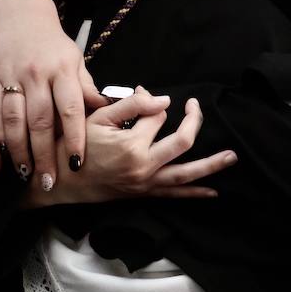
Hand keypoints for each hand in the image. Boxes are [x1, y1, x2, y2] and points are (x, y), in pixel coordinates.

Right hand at [0, 0, 106, 191]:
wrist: (22, 17)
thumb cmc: (55, 47)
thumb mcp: (76, 62)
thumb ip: (88, 90)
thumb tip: (111, 113)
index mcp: (63, 70)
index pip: (71, 109)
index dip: (75, 138)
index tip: (77, 164)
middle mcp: (37, 73)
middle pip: (40, 120)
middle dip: (44, 154)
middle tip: (48, 181)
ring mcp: (12, 76)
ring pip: (13, 119)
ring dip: (18, 149)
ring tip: (24, 172)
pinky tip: (3, 152)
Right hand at [28, 89, 236, 202]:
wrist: (59, 182)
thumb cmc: (74, 146)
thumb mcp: (98, 118)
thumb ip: (130, 105)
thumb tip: (161, 98)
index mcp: (131, 145)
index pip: (156, 117)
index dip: (151, 103)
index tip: (141, 96)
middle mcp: (143, 166)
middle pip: (182, 141)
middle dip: (193, 121)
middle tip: (196, 107)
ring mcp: (145, 184)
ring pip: (186, 174)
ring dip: (211, 165)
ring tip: (231, 157)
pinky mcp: (143, 194)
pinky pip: (174, 195)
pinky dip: (194, 194)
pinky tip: (212, 192)